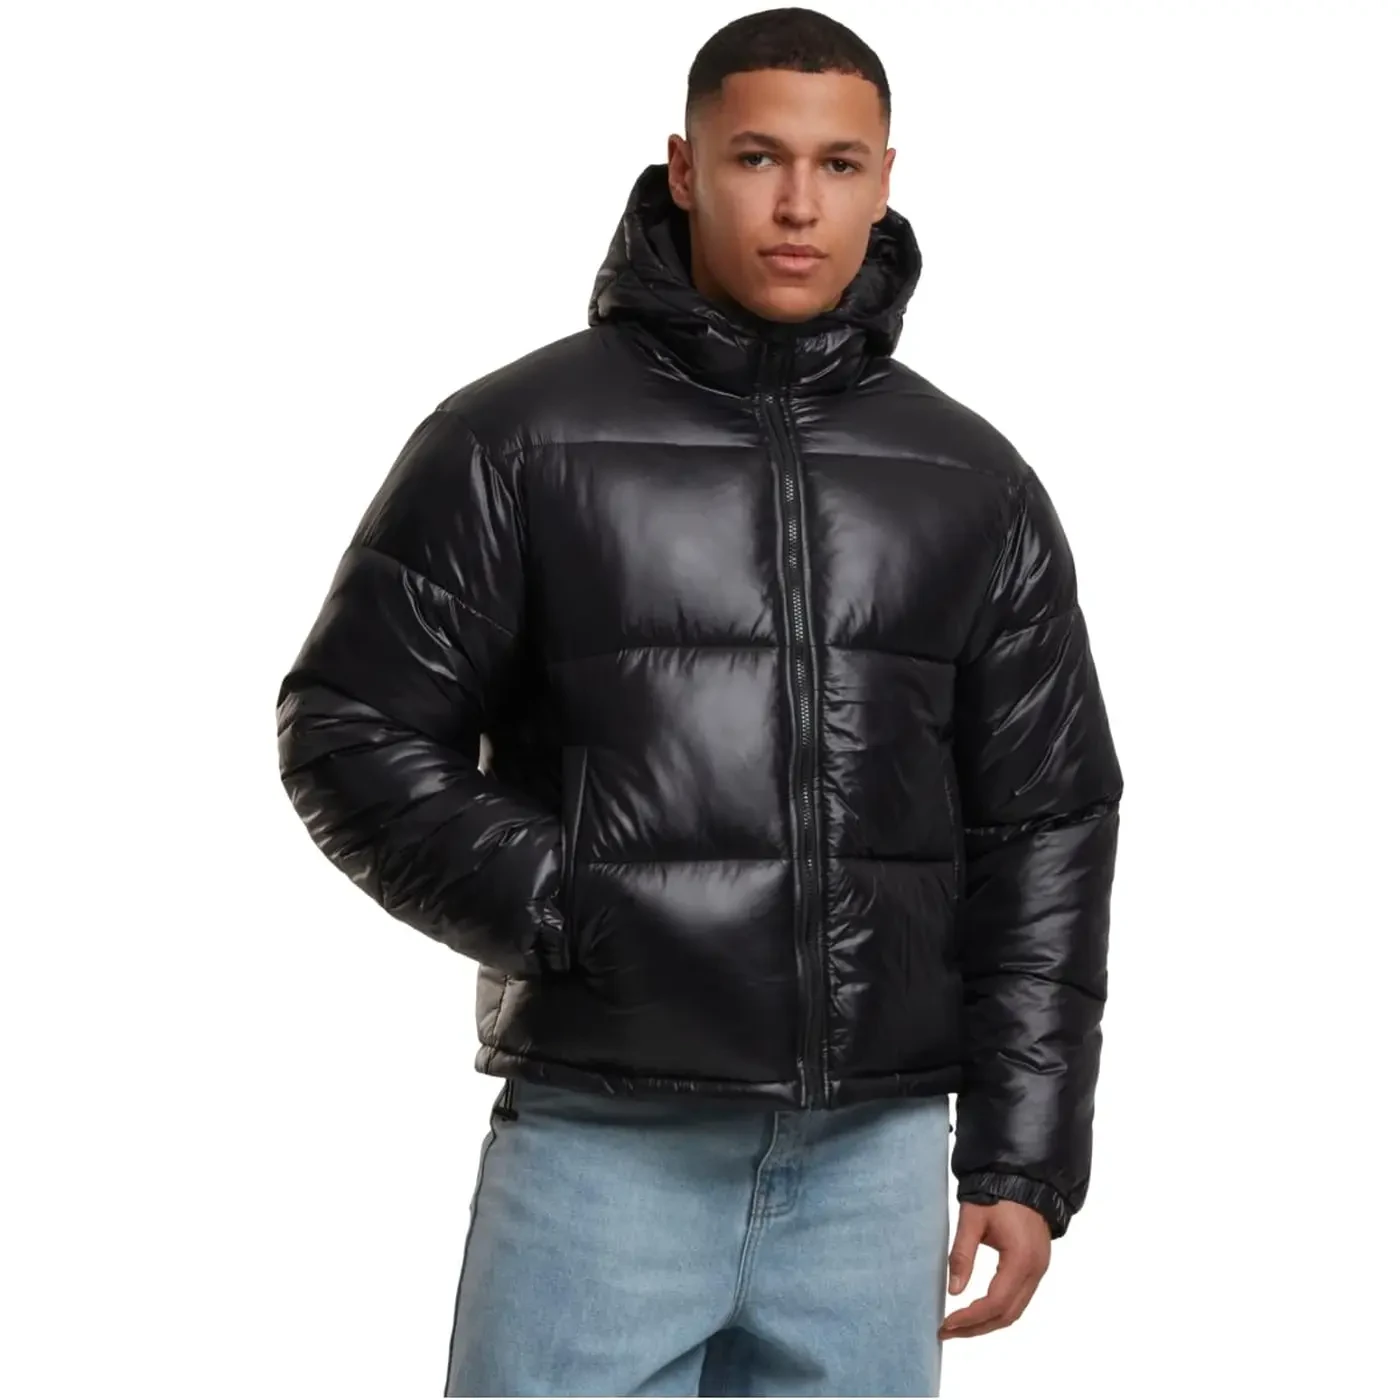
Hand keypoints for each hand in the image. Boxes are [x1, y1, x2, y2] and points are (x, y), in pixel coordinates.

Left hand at [939, 1199, 1050, 1339]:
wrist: (1024, 1177)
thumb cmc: (996, 1194)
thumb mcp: (972, 1219)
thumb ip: (962, 1254)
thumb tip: (953, 1290)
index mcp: (1021, 1260)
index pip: (995, 1303)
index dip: (970, 1318)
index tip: (947, 1323)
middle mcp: (1035, 1271)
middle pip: (1007, 1315)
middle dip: (976, 1328)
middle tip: (948, 1331)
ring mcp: (1038, 1270)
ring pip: (1015, 1311)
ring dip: (987, 1322)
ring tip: (959, 1326)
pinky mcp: (1036, 1266)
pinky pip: (1019, 1299)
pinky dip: (998, 1310)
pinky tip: (978, 1310)